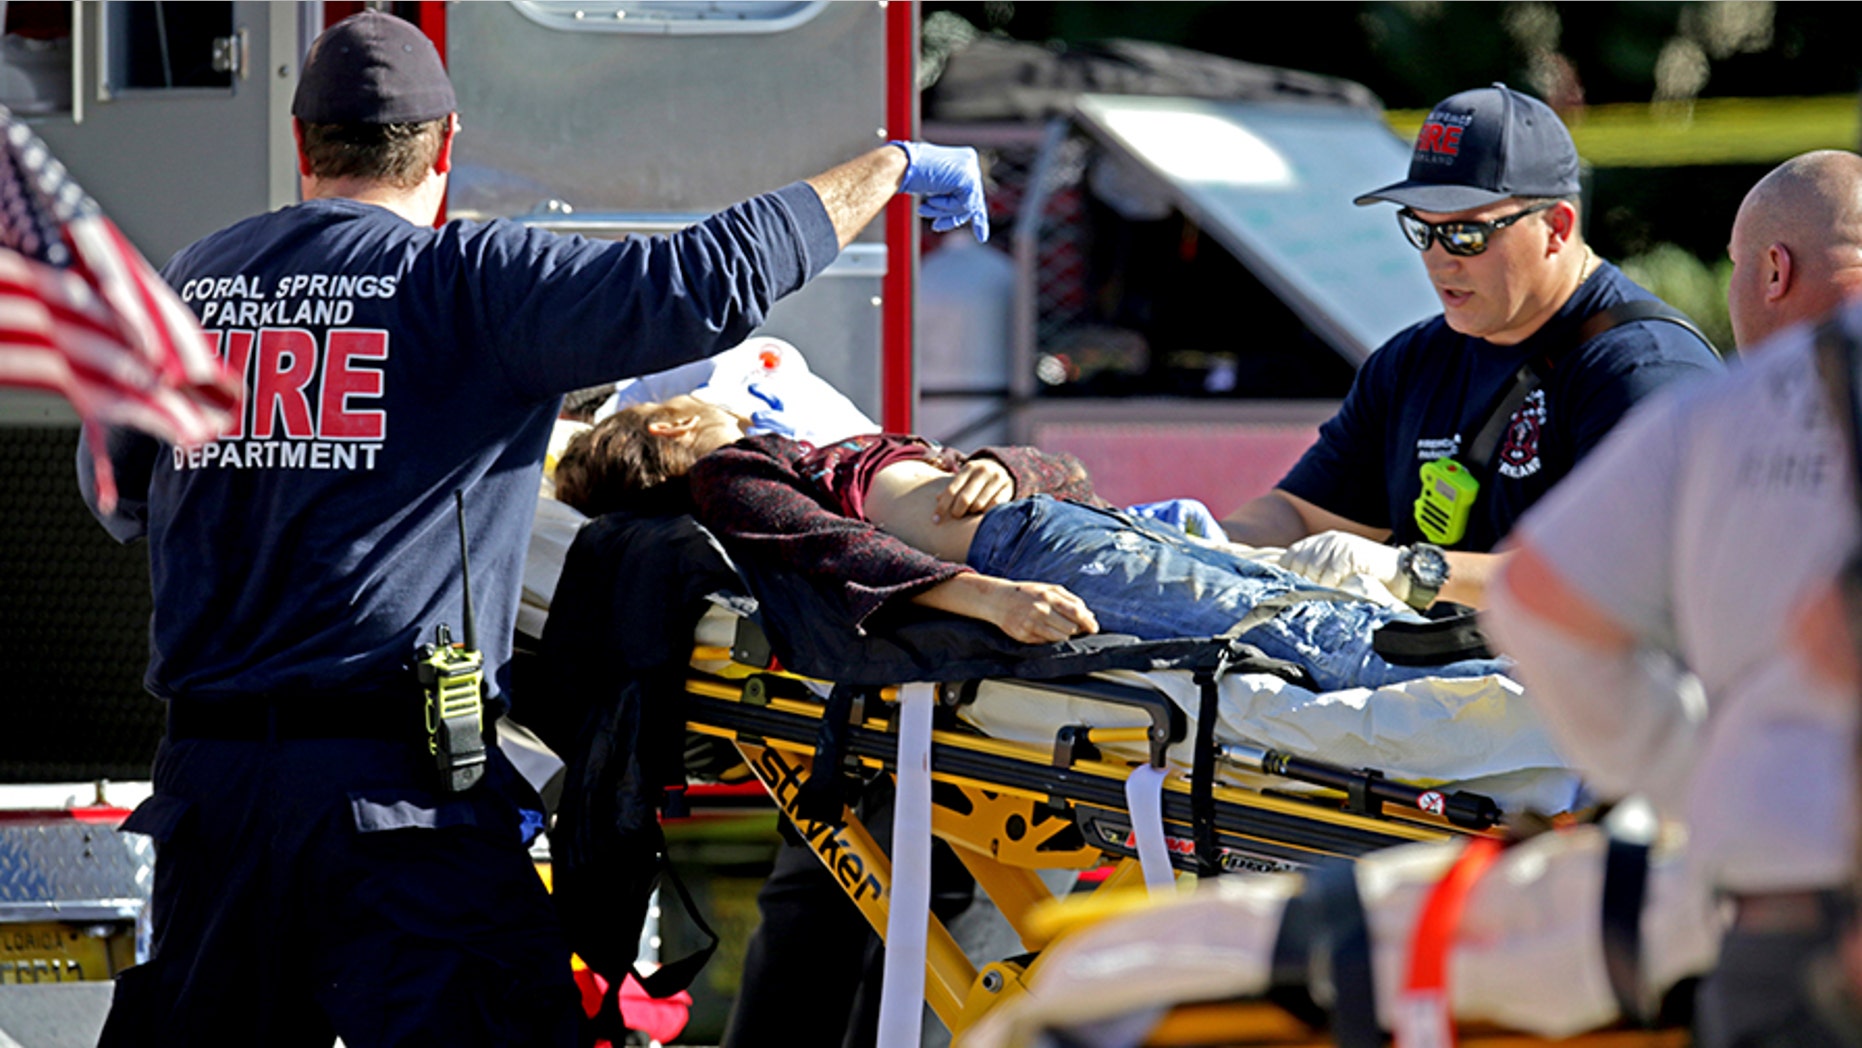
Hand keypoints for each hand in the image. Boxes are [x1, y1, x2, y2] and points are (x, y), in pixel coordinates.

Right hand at [890, 141, 988, 241]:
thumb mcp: (935, 186)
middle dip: (953, 218)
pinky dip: (946, 208)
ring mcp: (971, 168)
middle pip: (972, 201)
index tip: (982, 238)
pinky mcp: (968, 178)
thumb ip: (951, 195)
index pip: (974, 192)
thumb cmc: (909, 174)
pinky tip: (929, 200)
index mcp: (963, 160)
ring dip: (944, 212)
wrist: (900, 165)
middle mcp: (970, 161)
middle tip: (936, 226)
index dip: (978, 217)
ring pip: (968, 206)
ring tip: (924, 209)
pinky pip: (963, 205)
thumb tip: (966, 214)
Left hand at [935, 460, 1012, 521]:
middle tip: (956, 516)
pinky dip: (985, 513)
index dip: (942, 507)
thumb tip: (937, 499)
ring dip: (972, 512)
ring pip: (979, 505)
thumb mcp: (964, 478)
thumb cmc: (976, 478)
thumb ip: (952, 488)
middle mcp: (983, 471)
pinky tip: (982, 513)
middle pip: (964, 499)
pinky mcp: (1008, 488)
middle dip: (957, 512)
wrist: (1003, 467)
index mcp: (968, 468)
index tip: (935, 521)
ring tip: (971, 511)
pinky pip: (993, 507)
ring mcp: (997, 479)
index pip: (952, 490)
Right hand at [985, 578, 1098, 644]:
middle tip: (1077, 629)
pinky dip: (1051, 639)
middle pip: (1070, 628)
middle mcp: (1040, 611)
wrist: (998, 600)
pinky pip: (1046, 643)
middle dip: (1077, 630)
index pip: (1075, 613)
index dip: (1088, 622)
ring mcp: (1032, 624)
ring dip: (1065, 635)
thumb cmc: (1027, 593)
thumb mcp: (1048, 588)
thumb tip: (1088, 614)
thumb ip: (1070, 599)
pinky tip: (1047, 631)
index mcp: (1048, 597)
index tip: (1094, 628)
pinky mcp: (1025, 636)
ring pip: (1060, 638)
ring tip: (1062, 629)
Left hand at [1279, 530, 1406, 596]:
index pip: (1290, 556)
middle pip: (1299, 564)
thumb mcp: (1335, 568)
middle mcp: (1326, 541)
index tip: (1288, 588)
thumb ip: (1315, 571)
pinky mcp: (1350, 553)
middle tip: (1310, 595)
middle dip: (1302, 582)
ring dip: (1319, 586)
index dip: (1286, 573)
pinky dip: (1332, 586)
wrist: (1398, 571)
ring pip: (1313, 571)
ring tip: (1329, 593)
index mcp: (1319, 542)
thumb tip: (1289, 587)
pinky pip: (1330, 576)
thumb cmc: (1364, 575)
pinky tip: (1340, 589)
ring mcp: (1338, 545)